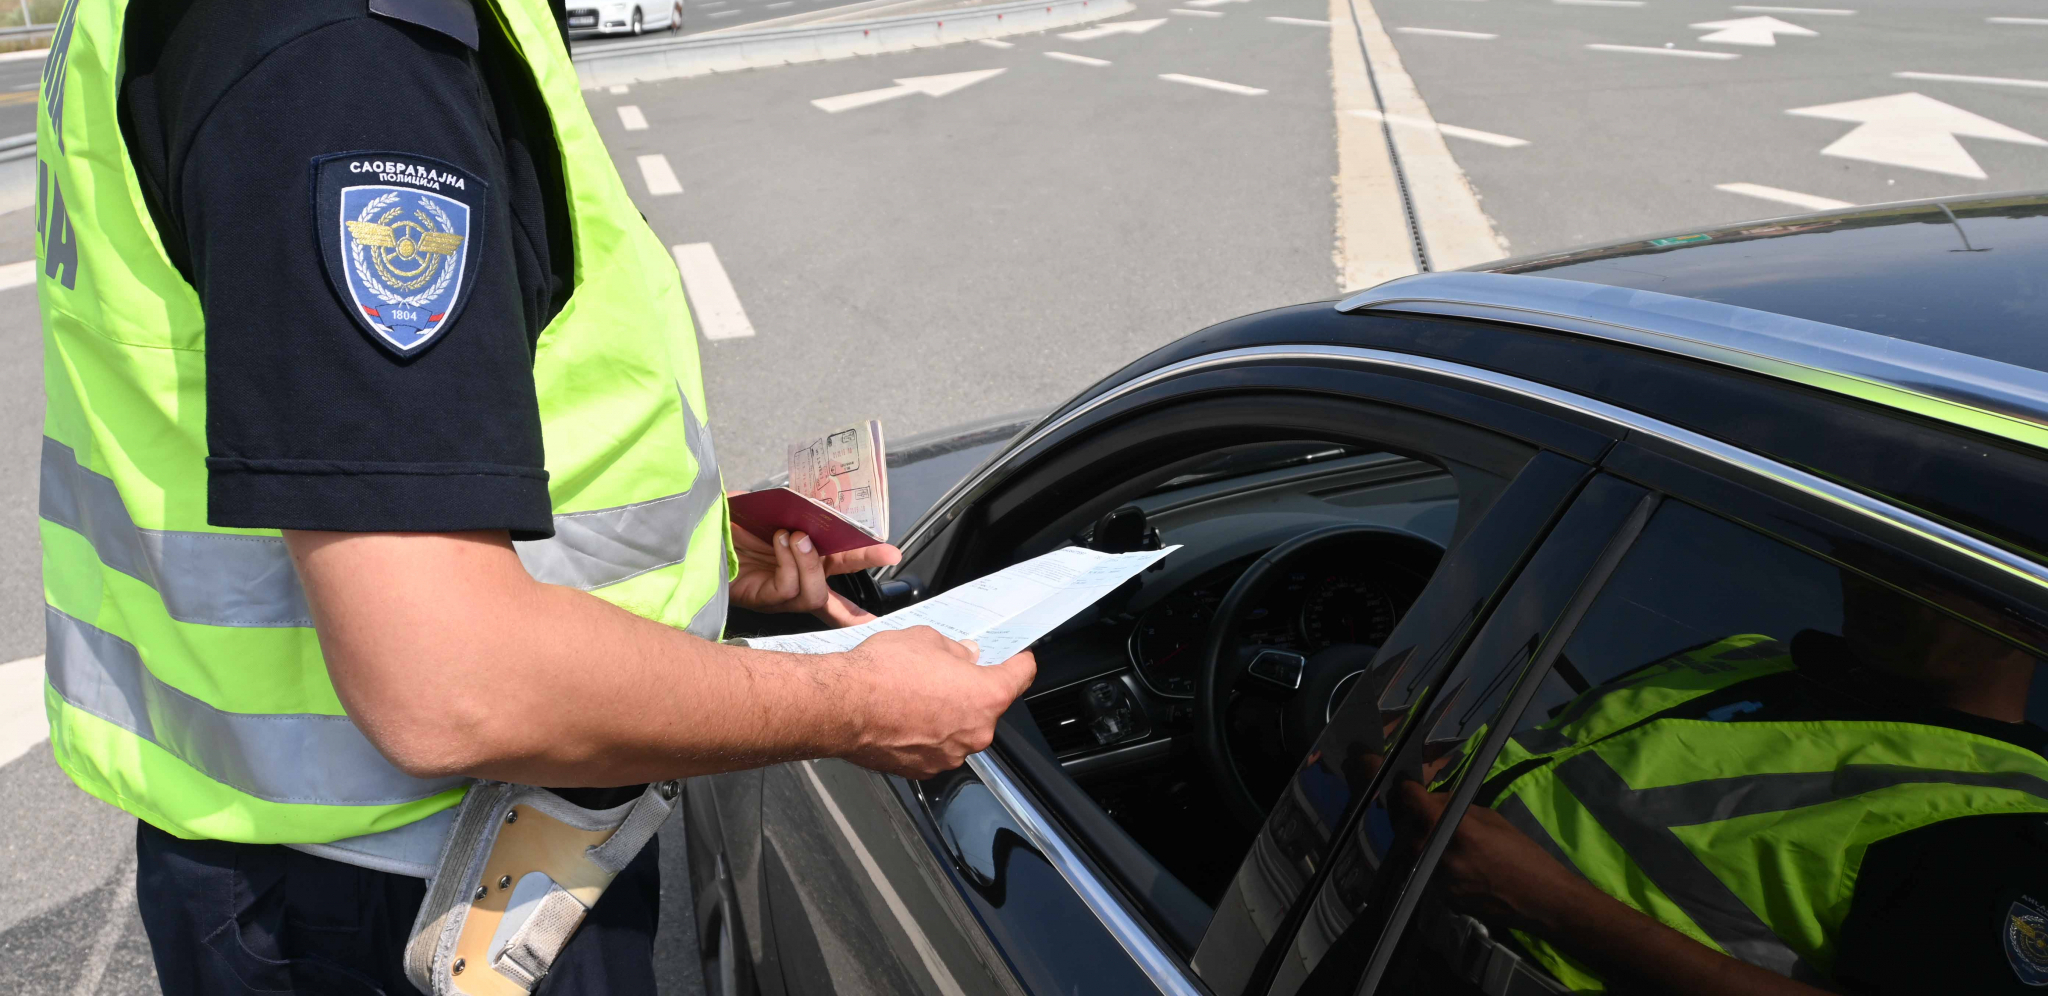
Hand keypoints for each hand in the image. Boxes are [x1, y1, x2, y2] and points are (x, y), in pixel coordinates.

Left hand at [729, 498, 900, 626]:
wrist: (694, 534)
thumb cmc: (726, 525)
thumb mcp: (763, 507)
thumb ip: (788, 503)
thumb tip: (811, 493)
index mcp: (802, 558)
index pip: (839, 566)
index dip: (866, 561)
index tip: (891, 554)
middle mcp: (796, 579)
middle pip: (838, 583)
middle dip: (865, 566)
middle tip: (887, 554)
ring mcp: (780, 594)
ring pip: (814, 591)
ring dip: (809, 560)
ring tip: (794, 535)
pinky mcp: (762, 598)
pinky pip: (789, 588)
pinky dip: (790, 563)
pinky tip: (780, 542)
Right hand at [834, 627, 1036, 778]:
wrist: (842, 706)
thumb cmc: (884, 671)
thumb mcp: (927, 639)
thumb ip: (956, 651)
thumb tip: (965, 657)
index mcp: (986, 696)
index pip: (1021, 676)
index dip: (1019, 662)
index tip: (1016, 658)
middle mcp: (975, 732)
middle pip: (987, 707)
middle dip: (973, 689)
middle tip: (948, 672)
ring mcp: (950, 756)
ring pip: (960, 730)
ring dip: (948, 714)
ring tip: (917, 694)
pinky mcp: (924, 770)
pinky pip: (936, 747)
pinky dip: (927, 734)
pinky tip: (904, 716)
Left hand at [1387, 780, 1588, 933]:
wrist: (1541, 899)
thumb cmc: (1523, 854)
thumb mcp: (1491, 819)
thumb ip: (1456, 807)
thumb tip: (1431, 801)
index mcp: (1454, 830)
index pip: (1413, 802)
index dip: (1406, 789)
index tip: (1406, 785)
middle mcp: (1438, 855)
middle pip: (1404, 828)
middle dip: (1408, 815)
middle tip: (1418, 809)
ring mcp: (1436, 880)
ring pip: (1410, 851)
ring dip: (1415, 838)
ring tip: (1430, 831)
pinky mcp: (1440, 897)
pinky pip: (1423, 870)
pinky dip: (1428, 859)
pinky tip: (1445, 857)